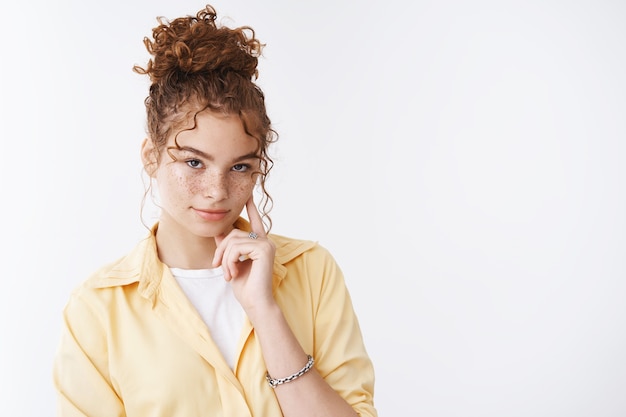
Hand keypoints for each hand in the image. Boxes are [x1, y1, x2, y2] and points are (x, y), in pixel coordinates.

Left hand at [212, 196, 276, 312]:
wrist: (255, 303)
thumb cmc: (246, 287)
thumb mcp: (231, 264)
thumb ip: (227, 247)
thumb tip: (218, 232)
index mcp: (259, 244)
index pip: (255, 221)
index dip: (251, 207)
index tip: (249, 193)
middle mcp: (265, 241)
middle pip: (234, 233)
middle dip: (221, 250)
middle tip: (218, 267)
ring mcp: (266, 244)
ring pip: (233, 241)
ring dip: (224, 259)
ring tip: (227, 274)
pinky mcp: (264, 249)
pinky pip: (237, 248)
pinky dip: (229, 261)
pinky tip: (234, 273)